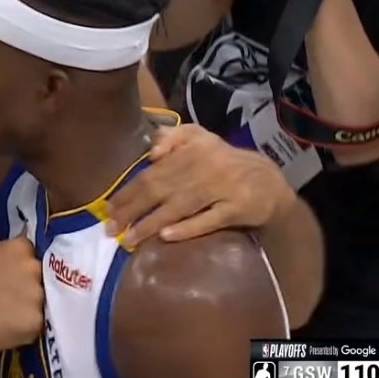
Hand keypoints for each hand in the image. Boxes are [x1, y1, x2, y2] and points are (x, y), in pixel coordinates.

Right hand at [0, 237, 43, 355]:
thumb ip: (3, 250)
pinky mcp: (36, 322)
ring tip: (8, 314)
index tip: (15, 274)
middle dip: (30, 284)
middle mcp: (33, 268)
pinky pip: (36, 322)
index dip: (24, 264)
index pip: (33, 252)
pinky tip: (9, 328)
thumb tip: (14, 254)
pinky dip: (25, 326)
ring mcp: (37, 296)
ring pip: (41, 300)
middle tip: (11, 296)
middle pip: (41, 275)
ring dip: (29, 306)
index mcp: (20, 248)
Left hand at [105, 125, 297, 246]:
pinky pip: (208, 220)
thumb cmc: (227, 163)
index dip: (128, 192)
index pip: (152, 173)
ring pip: (179, 207)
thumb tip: (151, 151)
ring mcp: (222, 188)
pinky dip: (186, 228)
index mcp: (193, 150)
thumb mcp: (202, 139)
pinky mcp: (237, 208)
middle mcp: (205, 166)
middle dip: (132, 211)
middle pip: (160, 190)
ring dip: (151, 224)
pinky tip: (165, 237)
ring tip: (129, 240)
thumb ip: (175, 137)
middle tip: (111, 229)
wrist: (270, 182)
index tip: (108, 209)